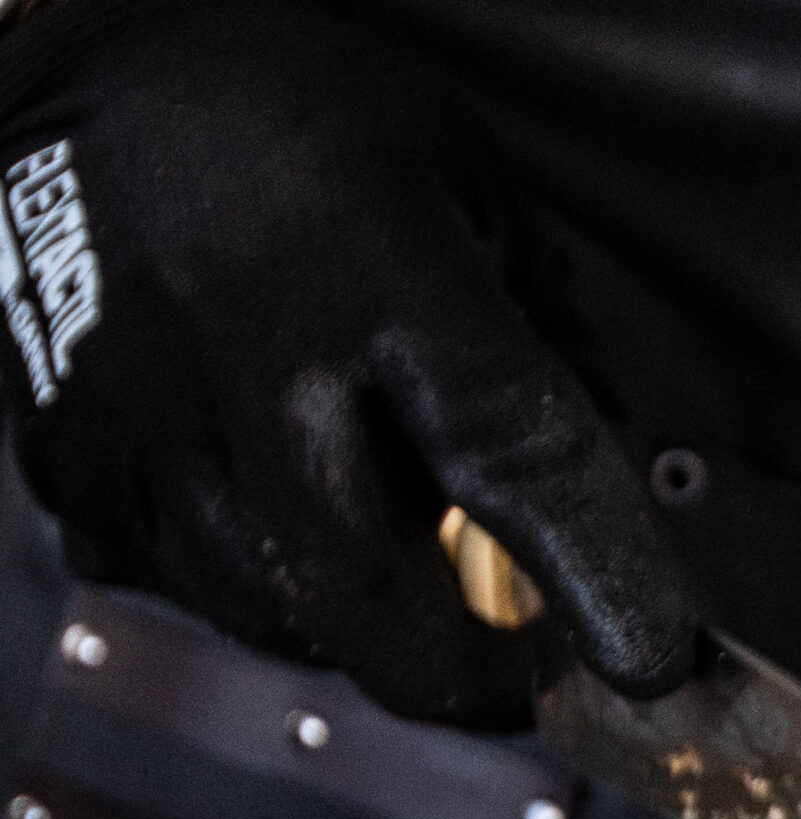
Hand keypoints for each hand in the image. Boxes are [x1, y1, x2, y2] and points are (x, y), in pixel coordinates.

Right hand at [0, 0, 696, 725]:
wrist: (90, 84)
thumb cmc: (306, 132)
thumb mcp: (478, 196)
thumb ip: (557, 352)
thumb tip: (618, 496)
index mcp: (374, 275)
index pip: (512, 459)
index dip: (593, 577)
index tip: (648, 659)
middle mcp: (244, 359)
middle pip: (378, 612)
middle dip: (472, 671)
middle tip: (526, 654)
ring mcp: (139, 429)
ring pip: (287, 623)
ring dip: (367, 621)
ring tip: (390, 534)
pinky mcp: (69, 472)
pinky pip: (195, 593)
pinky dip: (268, 583)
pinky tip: (286, 500)